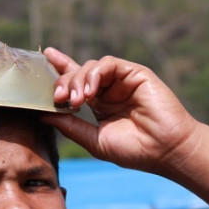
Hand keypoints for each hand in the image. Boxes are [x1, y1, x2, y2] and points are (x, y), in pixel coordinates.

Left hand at [42, 47, 198, 175]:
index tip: (44, 58)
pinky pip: (108, 64)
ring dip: (77, 80)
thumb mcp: (95, 140)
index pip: (75, 83)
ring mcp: (122, 81)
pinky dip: (94, 74)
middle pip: (77, 74)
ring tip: (77, 101)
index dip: (60, 69)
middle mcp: (109, 90)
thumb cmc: (135, 150)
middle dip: (64, 83)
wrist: (165, 151)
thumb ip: (70, 127)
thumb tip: (43, 116)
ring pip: (90, 67)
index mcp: (100, 105)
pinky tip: (90, 92)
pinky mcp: (135, 74)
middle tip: (59, 99)